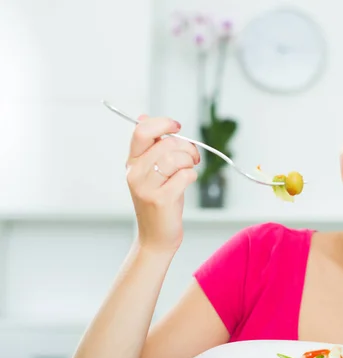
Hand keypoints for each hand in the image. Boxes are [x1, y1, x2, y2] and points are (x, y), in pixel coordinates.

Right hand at [126, 115, 199, 251]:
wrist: (156, 237)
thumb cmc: (160, 201)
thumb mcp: (152, 172)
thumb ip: (152, 147)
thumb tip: (143, 117)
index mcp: (132, 162)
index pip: (142, 131)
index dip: (163, 124)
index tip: (177, 128)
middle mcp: (135, 173)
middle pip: (166, 144)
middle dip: (186, 147)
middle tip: (192, 158)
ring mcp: (146, 187)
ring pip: (175, 158)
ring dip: (190, 161)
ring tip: (190, 168)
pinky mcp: (160, 200)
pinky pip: (184, 176)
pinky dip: (192, 176)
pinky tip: (187, 182)